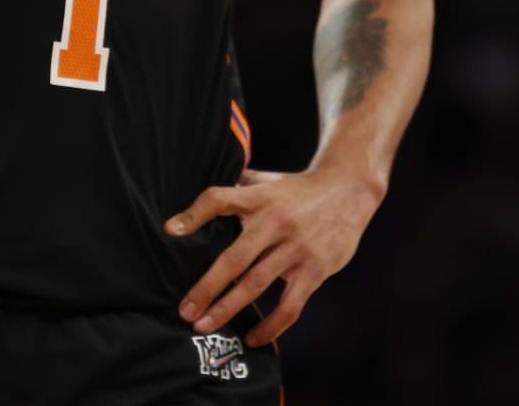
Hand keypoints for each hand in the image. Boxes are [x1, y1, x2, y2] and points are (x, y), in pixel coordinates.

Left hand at [164, 167, 381, 345]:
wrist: (348, 190)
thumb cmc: (297, 189)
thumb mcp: (266, 180)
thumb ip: (235, 190)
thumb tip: (196, 205)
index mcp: (259, 198)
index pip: (220, 200)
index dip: (194, 214)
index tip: (170, 231)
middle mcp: (276, 222)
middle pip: (235, 257)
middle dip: (206, 287)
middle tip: (184, 311)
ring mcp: (296, 248)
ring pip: (257, 285)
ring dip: (228, 308)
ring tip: (204, 327)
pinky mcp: (315, 270)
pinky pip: (290, 306)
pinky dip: (271, 326)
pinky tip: (252, 338)